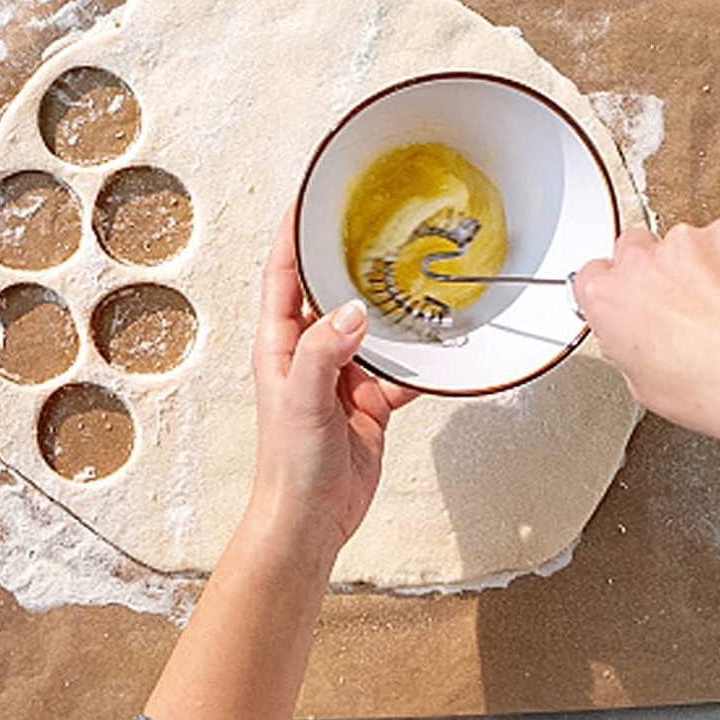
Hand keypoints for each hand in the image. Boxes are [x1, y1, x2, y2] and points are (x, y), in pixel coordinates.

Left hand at [247, 205, 415, 560]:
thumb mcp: (302, 400)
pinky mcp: (369, 401)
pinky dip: (419, 360)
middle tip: (373, 223)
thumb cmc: (289, 465)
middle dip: (347, 259)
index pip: (282, 273)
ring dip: (390, 307)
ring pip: (370, 328)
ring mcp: (341, 375)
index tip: (306, 197)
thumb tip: (352, 310)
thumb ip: (324, 353)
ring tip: (414, 273)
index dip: (292, 233)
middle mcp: (309, 351)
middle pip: (329, 292)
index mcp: (279, 342)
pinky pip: (399, 371)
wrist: (311, 522)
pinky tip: (440, 345)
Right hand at [575, 219, 719, 476]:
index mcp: (606, 296)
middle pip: (635, 248)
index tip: (634, 301)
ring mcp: (685, 243)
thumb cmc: (716, 392)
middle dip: (655, 271)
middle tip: (683, 304)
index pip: (594, 274)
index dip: (617, 289)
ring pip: (685, 244)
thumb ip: (624, 344)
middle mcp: (639, 262)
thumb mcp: (643, 386)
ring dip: (700, 267)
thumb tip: (633, 339)